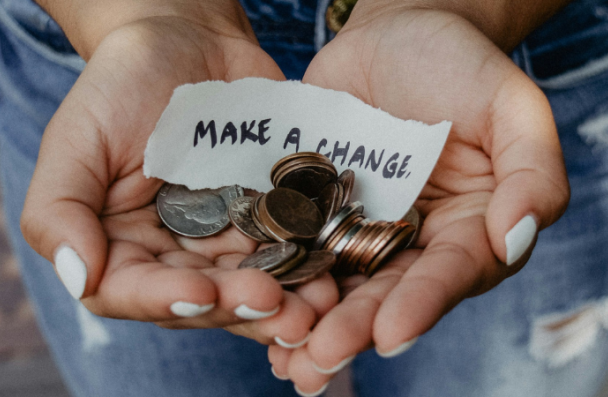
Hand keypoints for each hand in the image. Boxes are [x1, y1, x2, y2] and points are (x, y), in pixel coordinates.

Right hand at [21, 11, 337, 343]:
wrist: (189, 43)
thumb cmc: (123, 85)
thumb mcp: (78, 139)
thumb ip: (59, 209)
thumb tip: (79, 276)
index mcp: (124, 246)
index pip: (135, 291)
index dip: (166, 299)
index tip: (201, 290)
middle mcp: (178, 253)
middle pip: (206, 299)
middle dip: (241, 307)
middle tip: (280, 310)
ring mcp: (228, 238)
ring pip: (255, 284)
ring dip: (288, 301)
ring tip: (318, 305)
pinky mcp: (271, 217)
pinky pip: (292, 247)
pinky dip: (312, 263)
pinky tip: (334, 270)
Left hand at [269, 8, 568, 391]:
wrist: (397, 33)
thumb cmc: (461, 65)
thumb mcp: (512, 107)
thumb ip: (532, 173)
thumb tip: (516, 238)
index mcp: (468, 228)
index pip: (449, 273)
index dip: (422, 304)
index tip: (390, 333)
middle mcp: (414, 240)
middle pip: (386, 291)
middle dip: (354, 328)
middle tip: (320, 359)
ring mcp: (361, 226)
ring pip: (338, 281)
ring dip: (311, 320)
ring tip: (285, 358)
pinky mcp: (317, 207)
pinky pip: (297, 244)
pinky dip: (278, 275)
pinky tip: (253, 304)